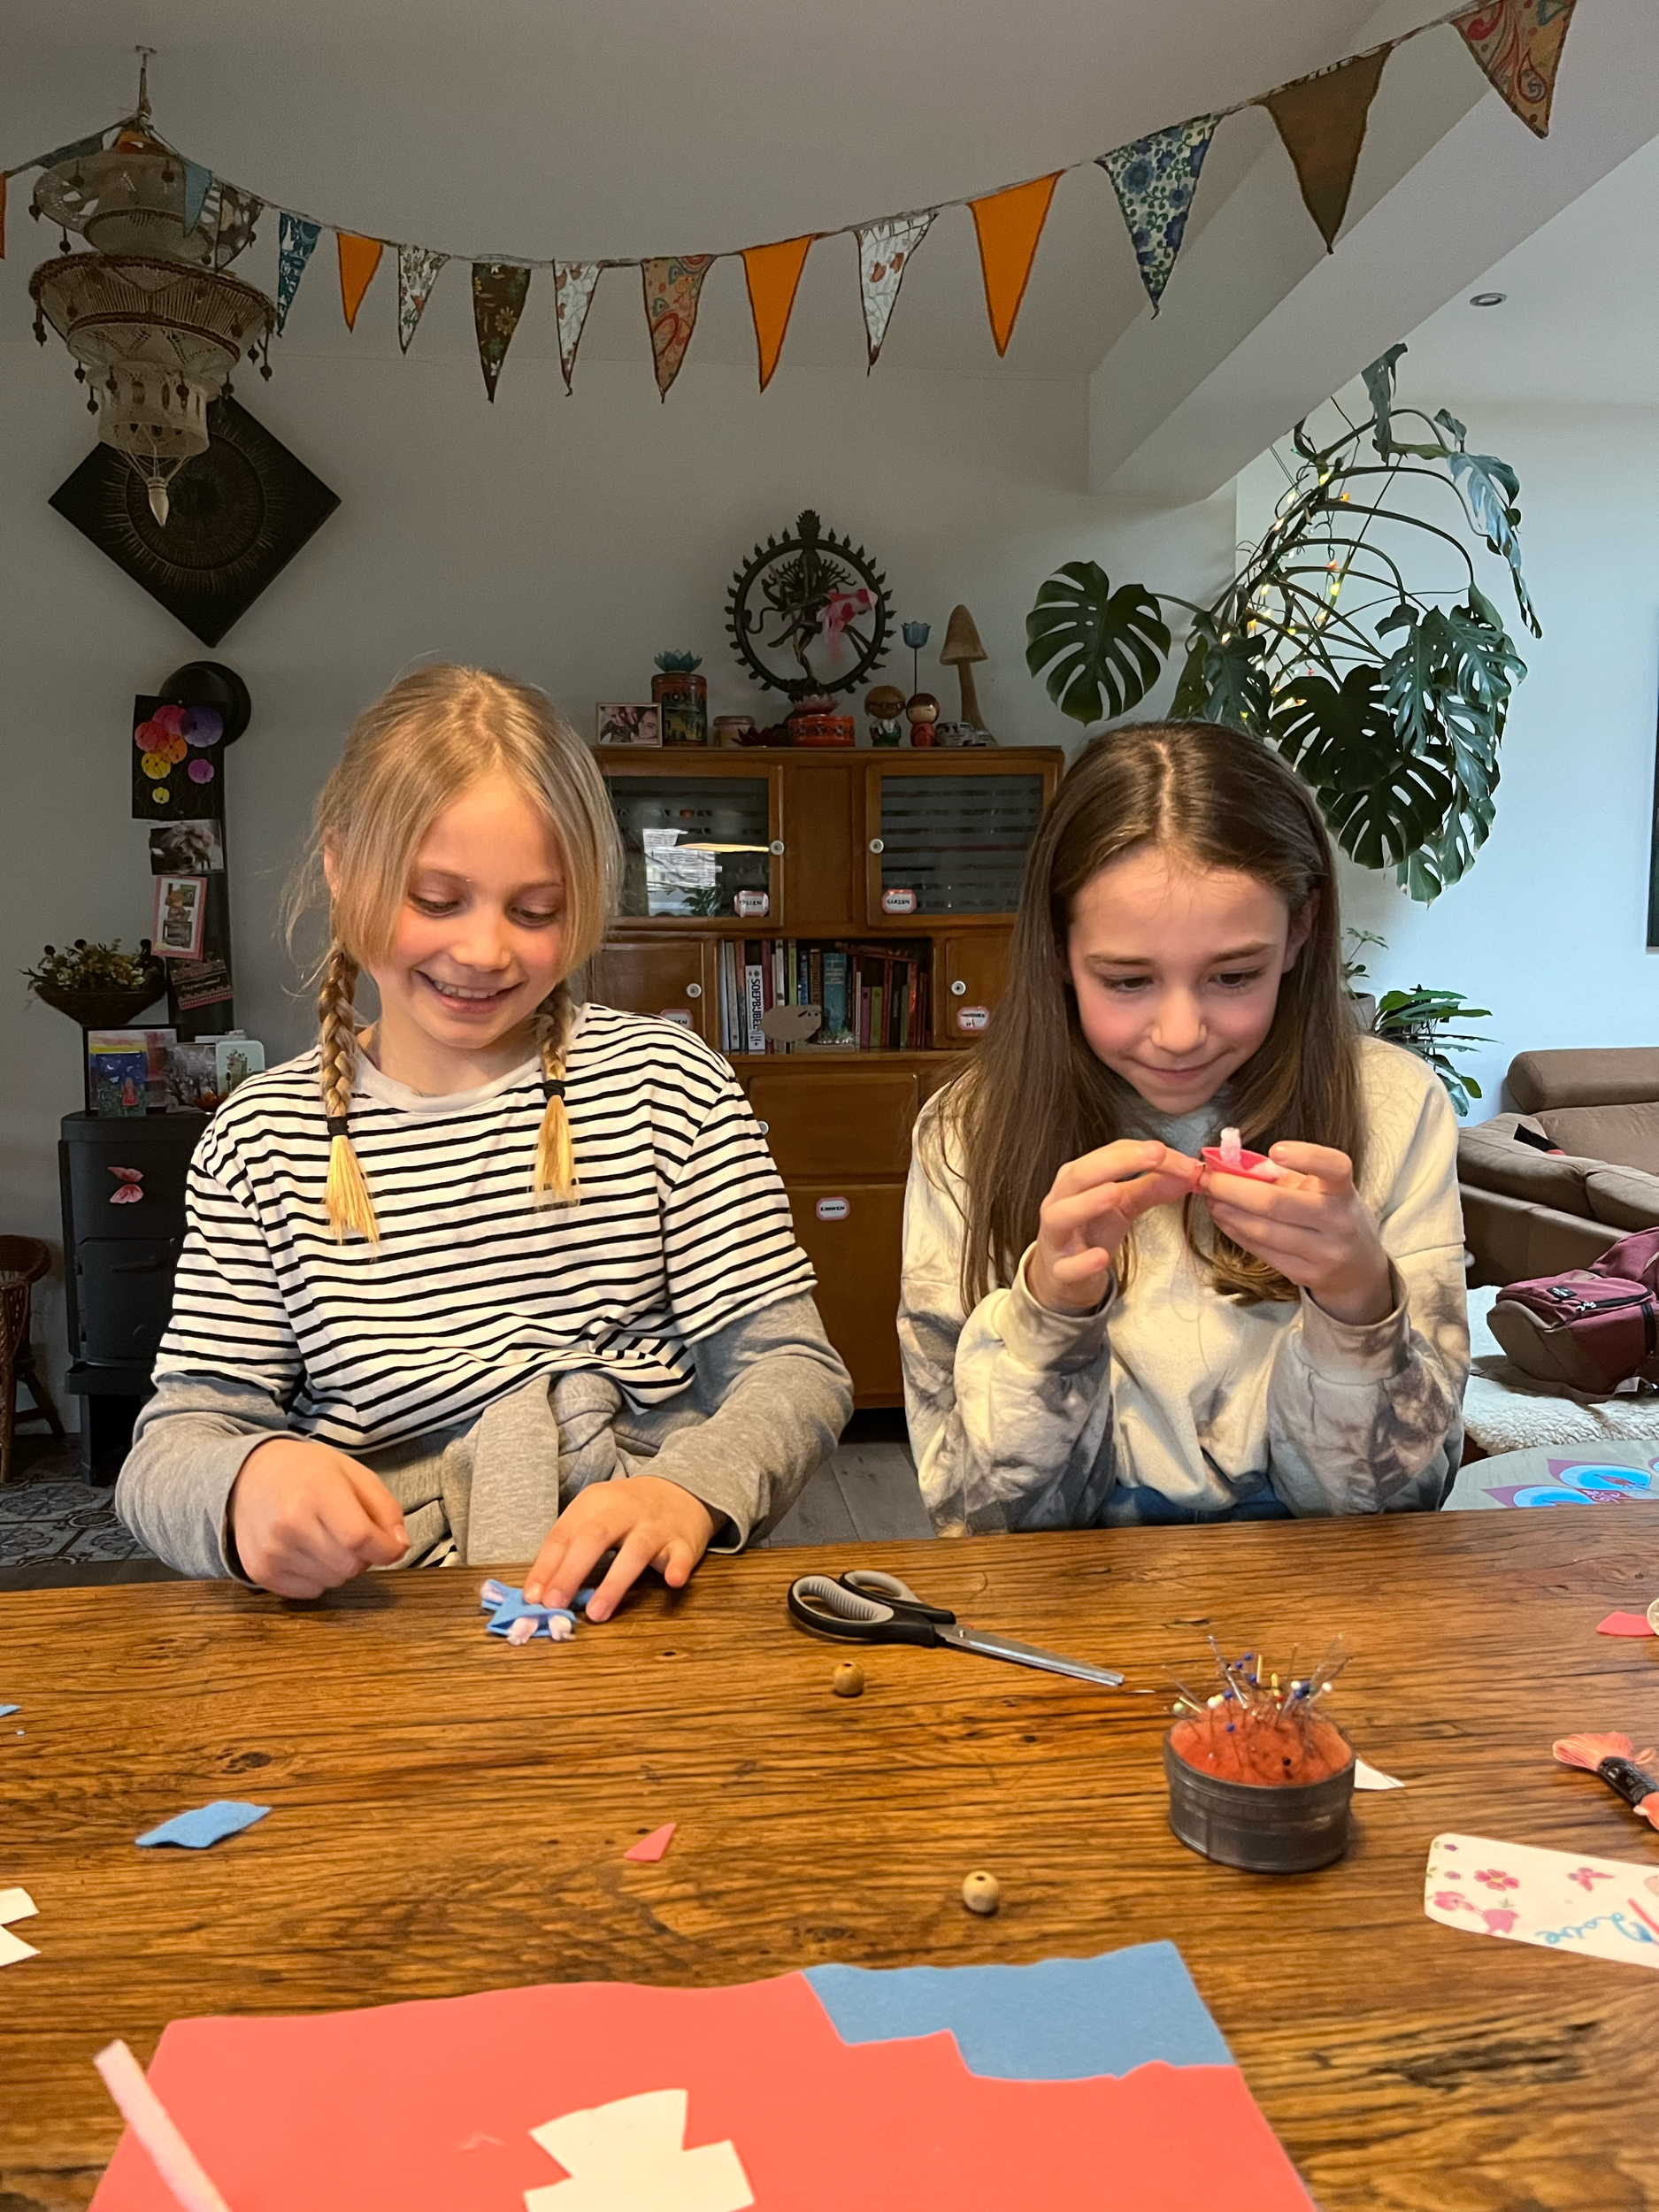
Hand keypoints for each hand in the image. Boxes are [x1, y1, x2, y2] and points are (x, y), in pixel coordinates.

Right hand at [228, 1438, 408, 1597]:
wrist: (250, 1477)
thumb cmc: (309, 1473)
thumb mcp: (354, 1474)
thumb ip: (385, 1508)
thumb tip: (399, 1546)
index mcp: (318, 1490)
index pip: (360, 1538)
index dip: (386, 1550)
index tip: (393, 1547)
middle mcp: (291, 1523)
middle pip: (349, 1565)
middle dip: (362, 1556)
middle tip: (351, 1534)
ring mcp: (272, 1550)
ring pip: (332, 1581)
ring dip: (340, 1567)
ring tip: (325, 1538)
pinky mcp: (261, 1571)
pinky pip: (310, 1591)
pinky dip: (318, 1577)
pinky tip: (307, 1551)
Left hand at [524, 1475, 716, 1622]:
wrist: (680, 1489)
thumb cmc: (626, 1512)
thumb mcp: (594, 1516)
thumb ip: (569, 1549)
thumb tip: (538, 1592)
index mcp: (594, 1502)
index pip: (564, 1534)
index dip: (546, 1566)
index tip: (532, 1597)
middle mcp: (623, 1510)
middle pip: (594, 1538)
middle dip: (571, 1572)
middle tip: (554, 1604)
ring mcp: (655, 1525)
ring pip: (635, 1551)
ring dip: (614, 1583)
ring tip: (597, 1613)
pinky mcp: (683, 1541)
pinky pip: (681, 1555)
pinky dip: (677, 1567)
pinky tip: (672, 1581)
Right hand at [1027, 1140, 1201, 1315]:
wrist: (1063, 1276)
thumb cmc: (1092, 1231)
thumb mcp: (1123, 1206)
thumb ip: (1152, 1187)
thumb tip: (1189, 1172)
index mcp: (1077, 1178)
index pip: (1108, 1155)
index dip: (1143, 1152)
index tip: (1182, 1160)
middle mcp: (1060, 1201)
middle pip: (1079, 1175)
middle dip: (1117, 1163)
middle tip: (1156, 1156)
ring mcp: (1055, 1237)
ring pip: (1061, 1216)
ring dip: (1087, 1203)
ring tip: (1115, 1193)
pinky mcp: (1058, 1271)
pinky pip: (1066, 1266)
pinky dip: (1082, 1261)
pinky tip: (1101, 1257)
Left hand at [1200, 1141, 1393, 1323]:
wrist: (1359, 1268)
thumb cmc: (1331, 1215)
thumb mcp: (1321, 1190)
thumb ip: (1284, 1176)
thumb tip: (1230, 1165)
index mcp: (1343, 1191)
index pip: (1334, 1169)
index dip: (1306, 1156)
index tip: (1275, 1149)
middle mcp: (1338, 1222)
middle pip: (1276, 1203)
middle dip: (1232, 1189)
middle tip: (1208, 1178)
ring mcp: (1323, 1252)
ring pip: (1262, 1231)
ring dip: (1227, 1212)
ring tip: (1210, 1198)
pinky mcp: (1305, 1275)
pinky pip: (1261, 1250)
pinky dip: (1236, 1231)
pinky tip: (1223, 1218)